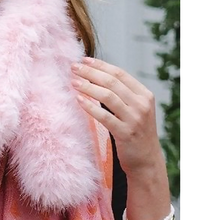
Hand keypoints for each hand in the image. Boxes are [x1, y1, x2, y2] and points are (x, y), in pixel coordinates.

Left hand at [71, 57, 163, 176]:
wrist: (147, 159)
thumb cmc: (135, 129)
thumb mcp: (135, 107)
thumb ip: (121, 92)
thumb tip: (95, 73)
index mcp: (144, 94)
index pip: (120, 73)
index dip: (100, 65)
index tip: (84, 60)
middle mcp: (141, 105)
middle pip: (112, 82)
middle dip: (90, 72)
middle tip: (73, 68)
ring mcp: (134, 119)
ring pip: (108, 96)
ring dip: (88, 87)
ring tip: (73, 82)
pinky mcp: (125, 133)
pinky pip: (104, 116)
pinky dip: (90, 106)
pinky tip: (78, 100)